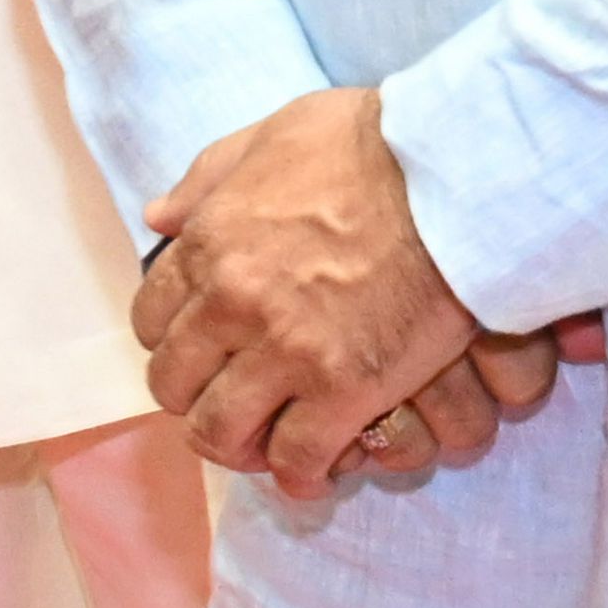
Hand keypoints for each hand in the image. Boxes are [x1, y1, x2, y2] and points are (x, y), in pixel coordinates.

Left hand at [134, 88, 518, 500]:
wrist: (456, 172)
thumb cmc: (373, 143)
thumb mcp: (272, 135)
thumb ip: (209, 178)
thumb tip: (159, 218)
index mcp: (210, 243)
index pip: (151, 319)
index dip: (171, 341)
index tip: (199, 349)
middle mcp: (233, 304)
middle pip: (176, 385)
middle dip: (195, 399)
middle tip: (227, 401)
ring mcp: (286, 352)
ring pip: (223, 432)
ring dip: (236, 445)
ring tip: (262, 444)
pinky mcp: (345, 390)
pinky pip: (298, 457)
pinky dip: (299, 473)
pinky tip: (312, 470)